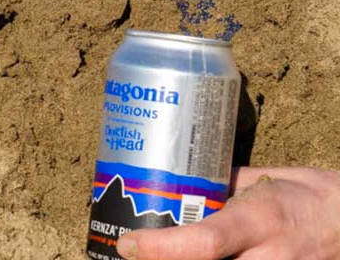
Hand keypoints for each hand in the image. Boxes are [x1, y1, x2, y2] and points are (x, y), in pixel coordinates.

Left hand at [116, 167, 339, 259]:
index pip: (203, 243)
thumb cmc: (306, 196)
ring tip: (157, 255)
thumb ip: (220, 187)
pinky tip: (188, 258)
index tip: (128, 243)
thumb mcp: (261, 181)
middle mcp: (268, 257)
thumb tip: (179, 183)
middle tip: (136, 253)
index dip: (160, 248)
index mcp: (259, 220)